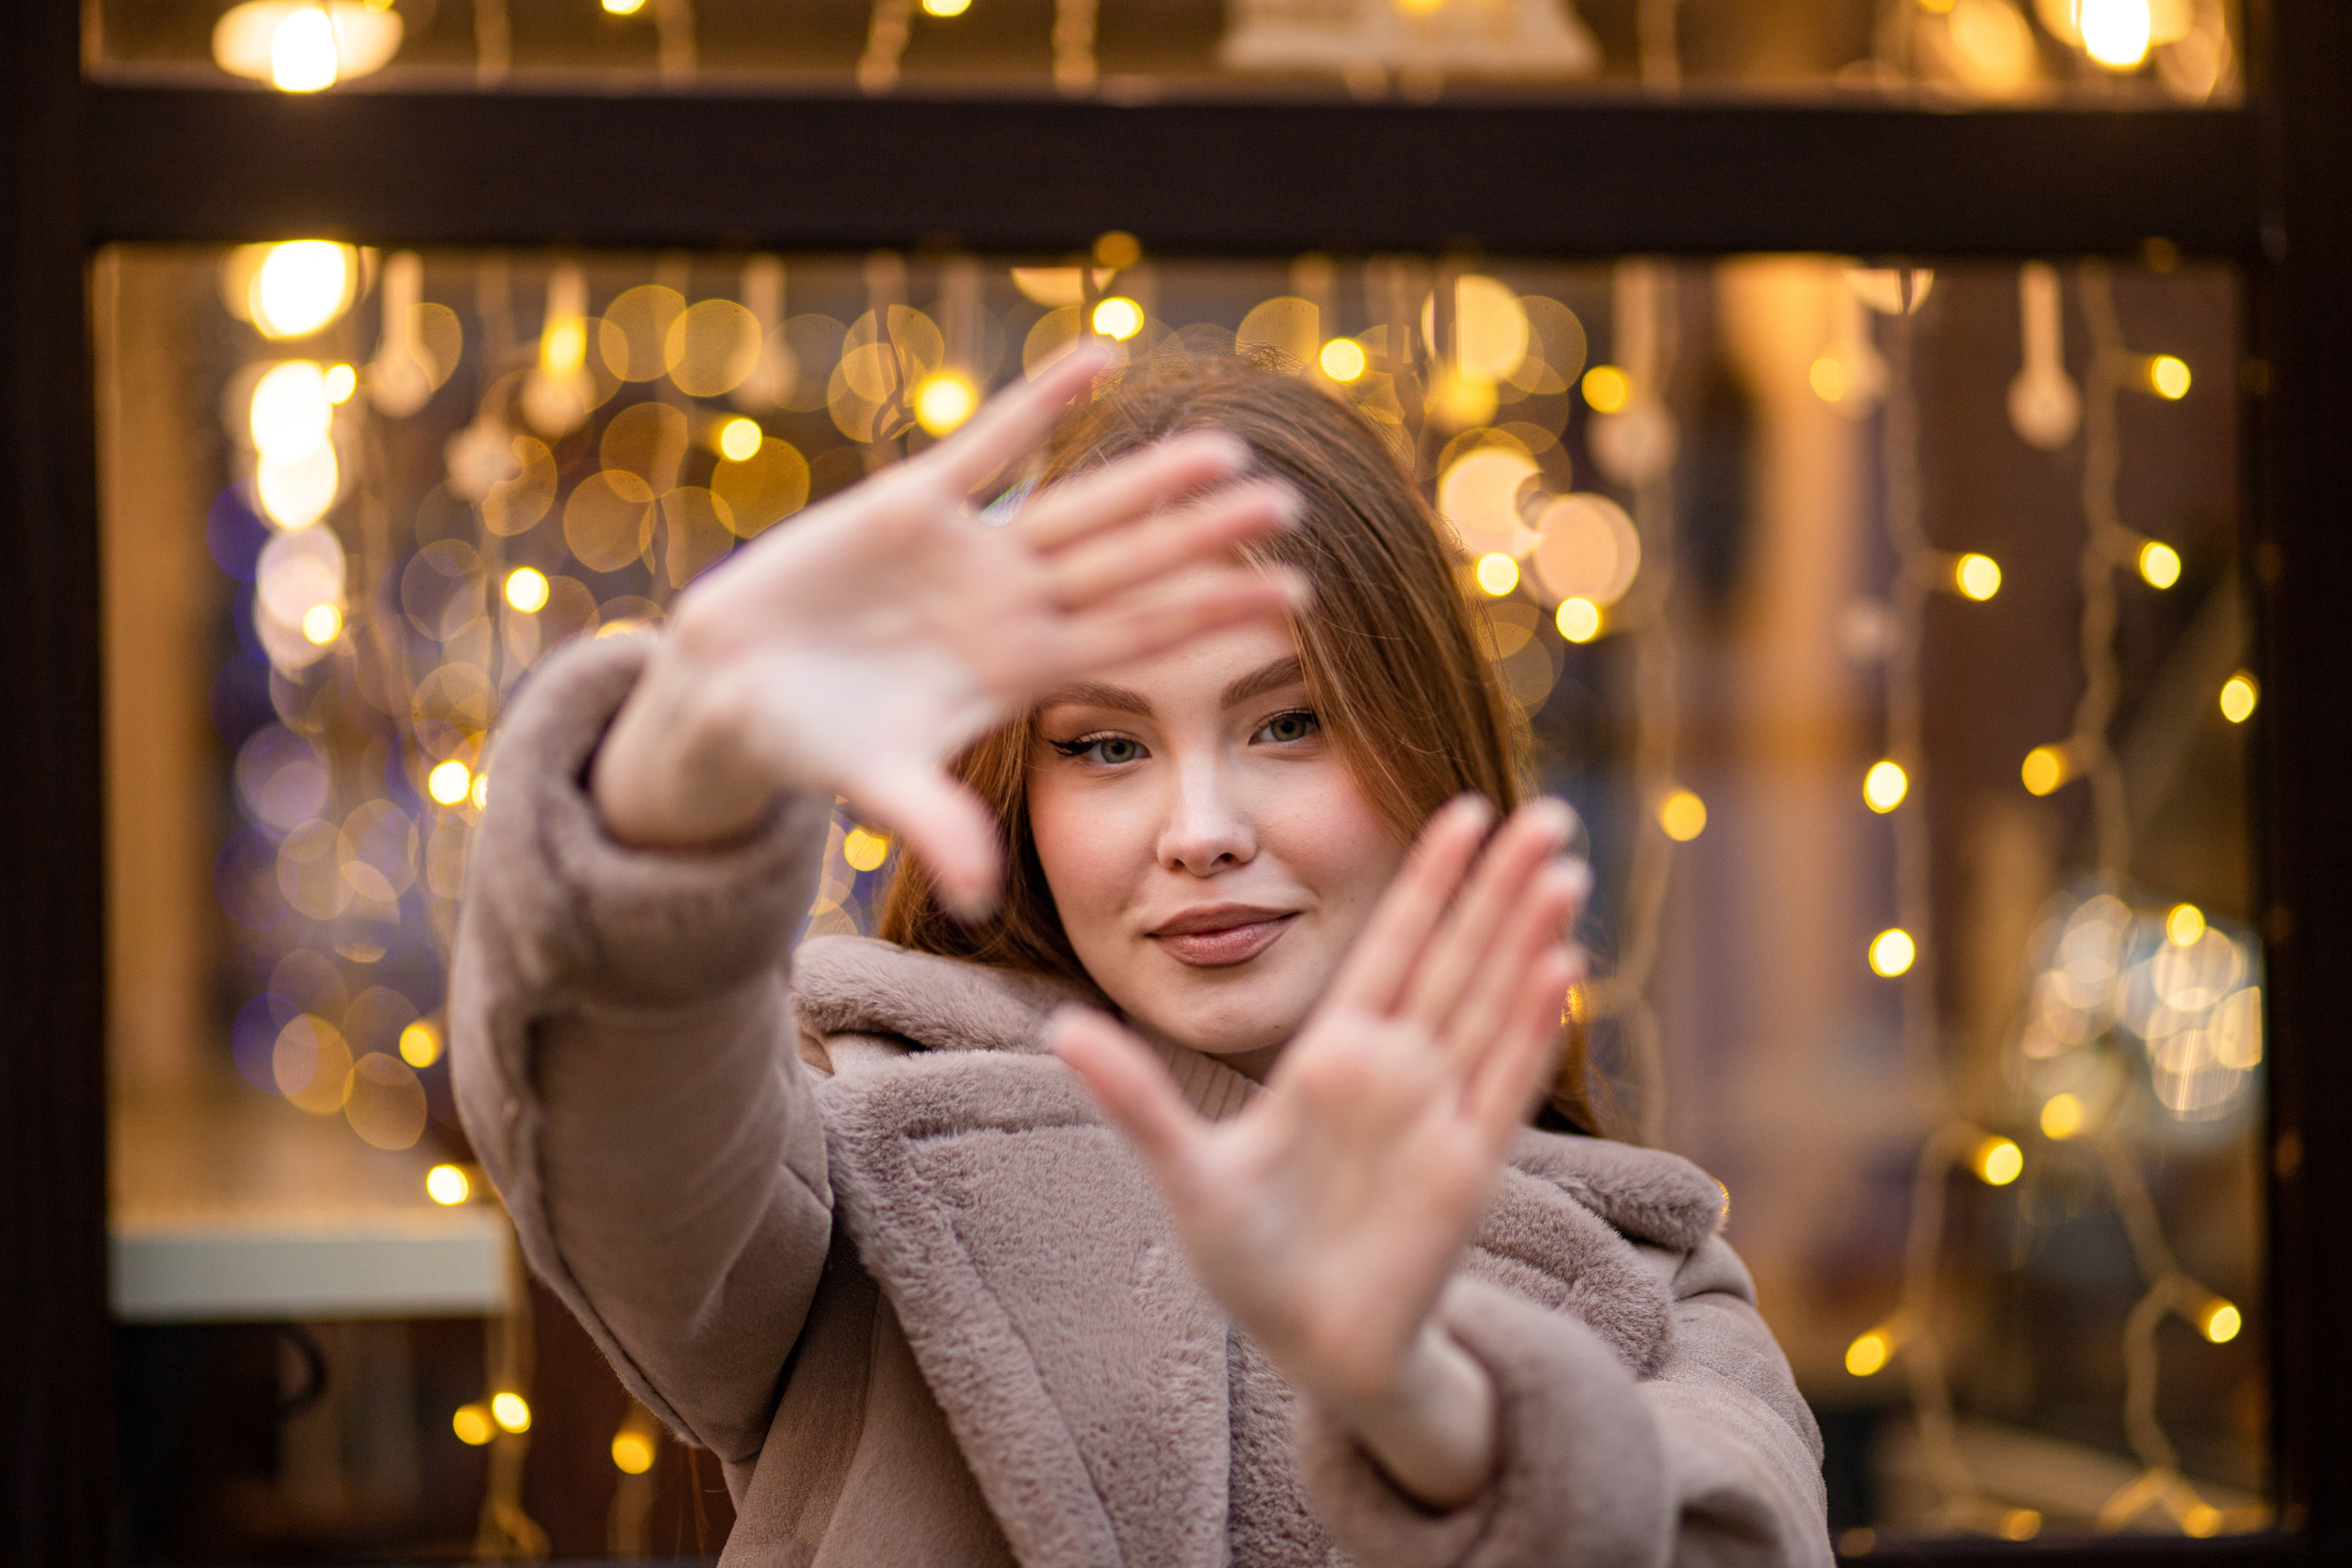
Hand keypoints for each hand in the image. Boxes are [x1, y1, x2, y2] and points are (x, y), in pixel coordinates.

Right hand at [591, 346, 1303, 911]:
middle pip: (1130, 566)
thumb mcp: (876, 784)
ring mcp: (970, 552)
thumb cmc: (812, 745)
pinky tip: (1103, 358)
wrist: (734, 688)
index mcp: (1019, 672)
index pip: (1138, 639)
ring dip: (1148, 476)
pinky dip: (1043, 404)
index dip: (1211, 616)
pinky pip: (992, 444)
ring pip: (1078, 504)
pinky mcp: (912, 503)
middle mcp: (1012, 606)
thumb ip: (932, 826)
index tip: (1295, 598)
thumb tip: (978, 897)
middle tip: (1292, 504)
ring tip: (1227, 444)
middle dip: (1206, 537)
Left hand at [1052, 796, 1588, 1506]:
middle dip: (1500, 888)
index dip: (1430, 880)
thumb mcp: (1181, 1170)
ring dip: (1528, 942)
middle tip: (1548, 812)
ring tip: (1564, 872)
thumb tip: (1062, 1030)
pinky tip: (1561, 971)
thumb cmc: (1248, 1257)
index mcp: (1333, 1055)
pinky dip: (1531, 1030)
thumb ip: (1133, 1096)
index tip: (1465, 809)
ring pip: (1492, 1008)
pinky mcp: (1464, 1171)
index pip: (1393, 946)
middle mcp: (1396, 1073)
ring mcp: (1436, 1116)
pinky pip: (1504, 1087)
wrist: (1310, 1349)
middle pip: (1458, 959)